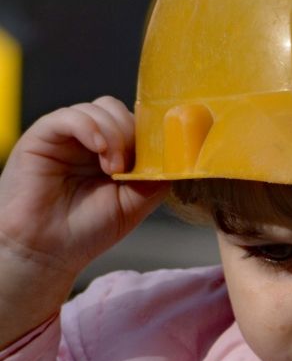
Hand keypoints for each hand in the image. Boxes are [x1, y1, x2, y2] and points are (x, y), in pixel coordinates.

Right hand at [0, 98, 167, 345]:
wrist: (48, 251)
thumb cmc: (87, 230)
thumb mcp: (135, 203)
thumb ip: (155, 177)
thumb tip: (178, 156)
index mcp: (112, 152)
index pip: (137, 123)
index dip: (150, 135)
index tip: (157, 158)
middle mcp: (90, 140)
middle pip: (121, 111)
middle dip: (133, 136)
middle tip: (128, 169)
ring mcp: (67, 135)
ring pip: (100, 109)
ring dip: (115, 136)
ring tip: (113, 170)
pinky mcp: (43, 136)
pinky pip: (70, 116)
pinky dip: (91, 128)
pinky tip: (99, 152)